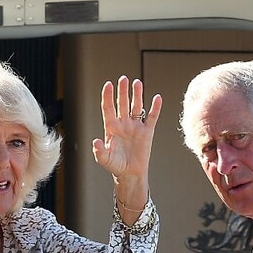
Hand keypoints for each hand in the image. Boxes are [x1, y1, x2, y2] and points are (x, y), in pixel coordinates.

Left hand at [92, 76, 161, 215]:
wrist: (130, 174)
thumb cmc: (115, 166)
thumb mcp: (104, 159)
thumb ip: (99, 151)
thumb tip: (95, 141)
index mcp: (111, 128)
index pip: (108, 108)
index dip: (108, 96)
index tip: (108, 85)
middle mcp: (123, 124)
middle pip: (122, 103)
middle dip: (122, 91)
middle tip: (123, 79)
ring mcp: (135, 127)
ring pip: (136, 107)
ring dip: (137, 95)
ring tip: (137, 83)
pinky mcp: (147, 132)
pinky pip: (152, 117)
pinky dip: (155, 108)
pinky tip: (157, 98)